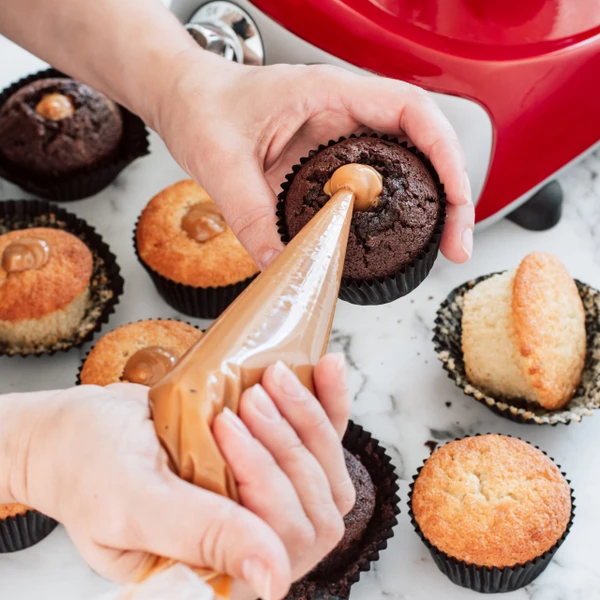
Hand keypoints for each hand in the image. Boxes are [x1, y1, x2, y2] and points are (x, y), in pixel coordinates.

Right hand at [17, 354, 350, 599]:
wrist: (77, 429)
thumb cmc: (87, 466)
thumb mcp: (134, 503)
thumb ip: (201, 536)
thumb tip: (273, 580)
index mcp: (213, 572)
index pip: (281, 544)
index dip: (267, 482)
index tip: (227, 426)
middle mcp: (246, 542)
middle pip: (313, 507)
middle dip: (284, 444)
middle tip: (247, 402)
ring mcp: (261, 499)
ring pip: (323, 472)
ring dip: (307, 420)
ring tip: (271, 379)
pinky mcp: (265, 458)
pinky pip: (317, 439)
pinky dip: (328, 403)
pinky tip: (326, 368)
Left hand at [154, 51, 473, 269]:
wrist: (184, 99)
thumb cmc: (202, 106)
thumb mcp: (221, 162)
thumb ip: (251, 215)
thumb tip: (283, 266)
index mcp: (329, 93)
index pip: (412, 112)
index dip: (446, 155)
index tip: (456, 201)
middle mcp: (343, 111)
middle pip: (423, 143)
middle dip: (450, 193)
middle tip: (453, 244)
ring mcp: (339, 136)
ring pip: (404, 165)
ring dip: (427, 204)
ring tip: (437, 247)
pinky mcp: (328, 160)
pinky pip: (373, 183)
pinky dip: (391, 211)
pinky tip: (393, 238)